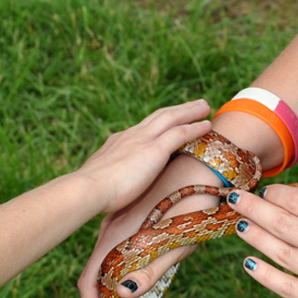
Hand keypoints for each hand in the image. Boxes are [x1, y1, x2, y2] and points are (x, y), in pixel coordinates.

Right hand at [74, 100, 210, 215]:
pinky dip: (195, 127)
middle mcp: (132, 135)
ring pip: (172, 118)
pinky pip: (181, 133)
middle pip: (159, 116)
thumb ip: (110, 181)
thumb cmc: (92, 193)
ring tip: (204, 106)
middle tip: (192, 105)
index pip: (142, 128)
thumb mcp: (102, 181)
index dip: (158, 123)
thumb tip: (111, 192)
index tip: (168, 120)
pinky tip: (208, 125)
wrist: (89, 189)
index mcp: (118, 142)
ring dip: (189, 111)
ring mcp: (144, 140)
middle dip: (177, 109)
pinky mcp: (155, 150)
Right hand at [77, 140, 223, 297]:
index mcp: (118, 235)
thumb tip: (124, 295)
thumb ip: (151, 268)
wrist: (205, 164)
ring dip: (121, 296)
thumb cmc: (196, 202)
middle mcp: (111, 228)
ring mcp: (119, 224)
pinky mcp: (130, 221)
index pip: (90, 282)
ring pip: (109, 267)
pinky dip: (127, 278)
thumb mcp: (179, 241)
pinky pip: (119, 256)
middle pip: (99, 278)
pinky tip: (146, 290)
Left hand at [228, 181, 297, 297]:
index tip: (266, 189)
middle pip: (283, 222)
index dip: (278, 194)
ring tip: (240, 225)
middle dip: (255, 207)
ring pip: (280, 252)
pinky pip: (289, 288)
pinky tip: (250, 264)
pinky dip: (266, 275)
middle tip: (236, 198)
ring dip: (256, 236)